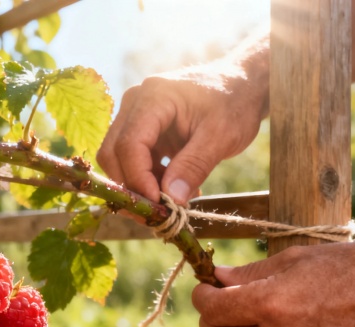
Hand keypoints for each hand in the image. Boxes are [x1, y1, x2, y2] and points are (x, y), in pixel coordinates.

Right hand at [96, 54, 267, 204]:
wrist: (241, 84)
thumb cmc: (235, 102)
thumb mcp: (221, 136)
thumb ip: (194, 166)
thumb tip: (171, 200)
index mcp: (153, 97)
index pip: (129, 145)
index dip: (138, 179)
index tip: (159, 205)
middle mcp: (134, 103)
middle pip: (113, 153)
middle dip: (132, 187)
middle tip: (157, 213)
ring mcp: (134, 115)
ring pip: (118, 159)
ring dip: (139, 185)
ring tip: (173, 200)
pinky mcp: (140, 129)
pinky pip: (131, 160)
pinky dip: (147, 179)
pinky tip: (174, 188)